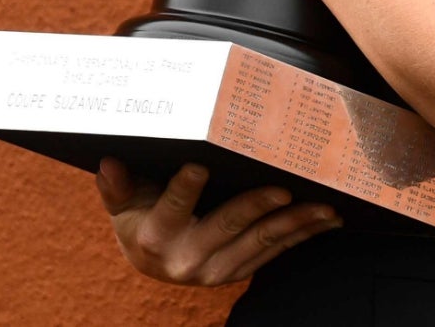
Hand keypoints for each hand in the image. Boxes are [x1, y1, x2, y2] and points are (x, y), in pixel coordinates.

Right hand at [96, 159, 339, 286]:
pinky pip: (274, 253)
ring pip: (261, 243)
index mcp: (155, 237)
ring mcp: (216, 270)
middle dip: (256, 207)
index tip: (199, 166)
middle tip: (283, 189)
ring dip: (295, 223)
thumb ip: (117, 186)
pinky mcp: (238, 272)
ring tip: (323, 206)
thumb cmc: (140, 220)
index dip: (185, 189)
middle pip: (227, 227)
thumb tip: (108, 163)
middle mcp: (186, 259)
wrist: (152, 262)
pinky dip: (302, 236)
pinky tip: (326, 220)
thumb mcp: (124, 205)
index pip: (171, 209)